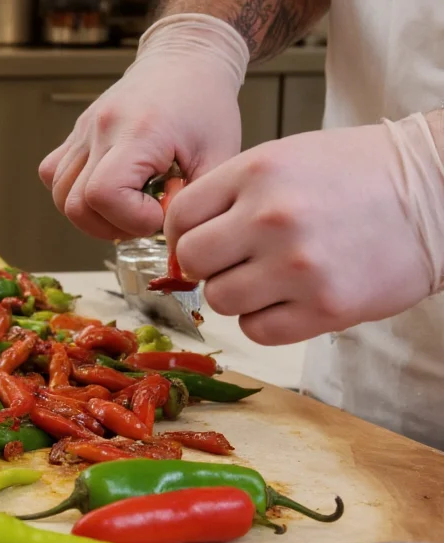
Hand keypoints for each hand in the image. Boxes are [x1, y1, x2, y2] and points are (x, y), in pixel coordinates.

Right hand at [39, 15, 248, 239]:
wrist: (185, 60)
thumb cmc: (205, 105)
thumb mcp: (220, 155)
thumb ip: (198, 202)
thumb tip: (173, 239)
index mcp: (139, 132)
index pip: (104, 194)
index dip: (130, 219)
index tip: (159, 215)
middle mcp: (102, 129)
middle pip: (75, 203)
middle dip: (109, 226)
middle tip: (144, 219)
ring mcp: (83, 131)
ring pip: (59, 193)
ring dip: (90, 216)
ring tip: (125, 210)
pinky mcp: (76, 134)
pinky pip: (54, 175)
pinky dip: (73, 195)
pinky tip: (106, 194)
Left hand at [166, 114, 443, 344]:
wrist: (436, 192)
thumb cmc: (356, 174)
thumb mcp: (286, 158)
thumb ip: (230, 193)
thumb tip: (183, 240)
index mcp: (256, 172)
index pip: (179, 216)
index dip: (182, 234)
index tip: (198, 242)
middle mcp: (270, 217)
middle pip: (192, 261)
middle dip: (206, 265)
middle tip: (234, 262)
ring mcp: (297, 265)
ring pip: (220, 299)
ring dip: (236, 295)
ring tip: (269, 279)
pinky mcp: (325, 308)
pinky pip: (256, 331)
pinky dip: (264, 321)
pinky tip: (288, 300)